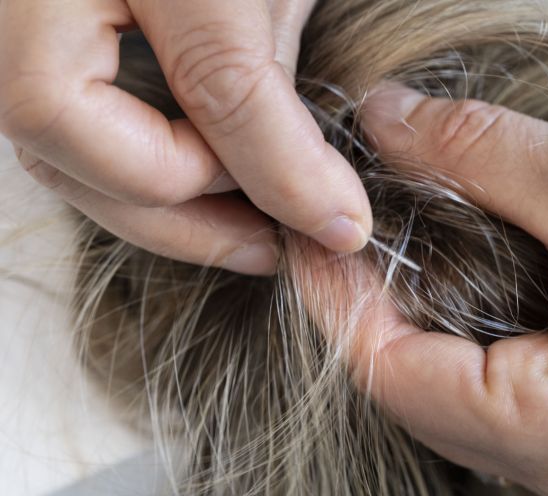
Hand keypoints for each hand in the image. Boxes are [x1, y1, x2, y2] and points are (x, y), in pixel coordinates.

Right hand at [0, 0, 370, 274]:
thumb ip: (267, 74)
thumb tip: (309, 196)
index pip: (210, 76)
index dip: (283, 170)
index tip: (341, 220)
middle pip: (69, 135)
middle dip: (187, 215)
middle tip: (273, 247)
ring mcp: (5, 10)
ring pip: (45, 144)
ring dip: (151, 209)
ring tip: (240, 234)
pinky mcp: (16, 35)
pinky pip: (51, 125)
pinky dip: (122, 171)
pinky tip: (192, 187)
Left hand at [329, 84, 547, 495]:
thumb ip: (477, 154)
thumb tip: (388, 122)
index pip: (394, 378)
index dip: (336, 301)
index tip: (309, 235)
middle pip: (426, 404)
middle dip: (376, 319)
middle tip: (346, 241)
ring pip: (468, 413)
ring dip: (426, 337)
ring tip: (399, 261)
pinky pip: (516, 415)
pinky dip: (479, 356)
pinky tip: (470, 298)